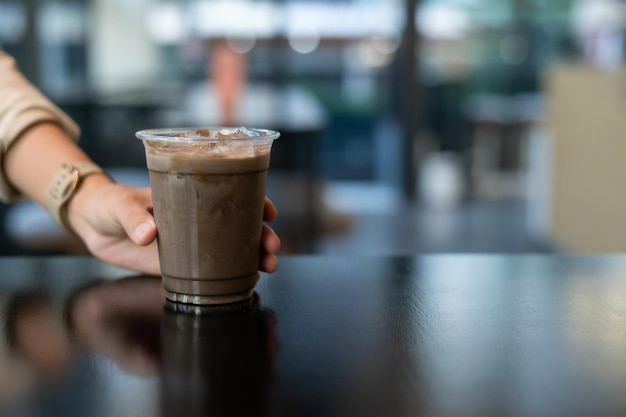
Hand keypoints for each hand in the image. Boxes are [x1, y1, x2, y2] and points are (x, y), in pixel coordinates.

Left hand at [66, 175, 280, 274]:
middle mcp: (198, 220)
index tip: (268, 211)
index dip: (255, 201)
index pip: (230, 194)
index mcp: (189, 196)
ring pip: (232, 249)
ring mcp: (192, 244)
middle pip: (239, 225)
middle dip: (261, 235)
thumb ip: (133, 217)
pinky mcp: (181, 266)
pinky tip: (248, 282)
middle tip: (271, 247)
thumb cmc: (109, 203)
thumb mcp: (120, 204)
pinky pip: (212, 272)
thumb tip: (149, 234)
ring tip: (268, 266)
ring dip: (254, 257)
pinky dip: (232, 277)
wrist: (93, 225)